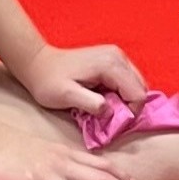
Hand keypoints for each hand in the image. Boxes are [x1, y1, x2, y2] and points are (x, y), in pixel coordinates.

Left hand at [11, 42, 147, 115]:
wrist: (37, 63)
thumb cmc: (48, 82)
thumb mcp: (66, 96)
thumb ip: (90, 103)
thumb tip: (109, 111)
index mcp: (110, 65)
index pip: (138, 94)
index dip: (129, 113)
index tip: (111, 124)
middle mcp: (118, 57)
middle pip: (141, 88)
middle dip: (130, 107)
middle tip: (109, 119)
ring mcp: (116, 56)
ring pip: (136, 84)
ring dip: (126, 101)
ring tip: (105, 109)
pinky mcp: (112, 58)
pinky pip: (128, 80)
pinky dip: (121, 93)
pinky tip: (104, 99)